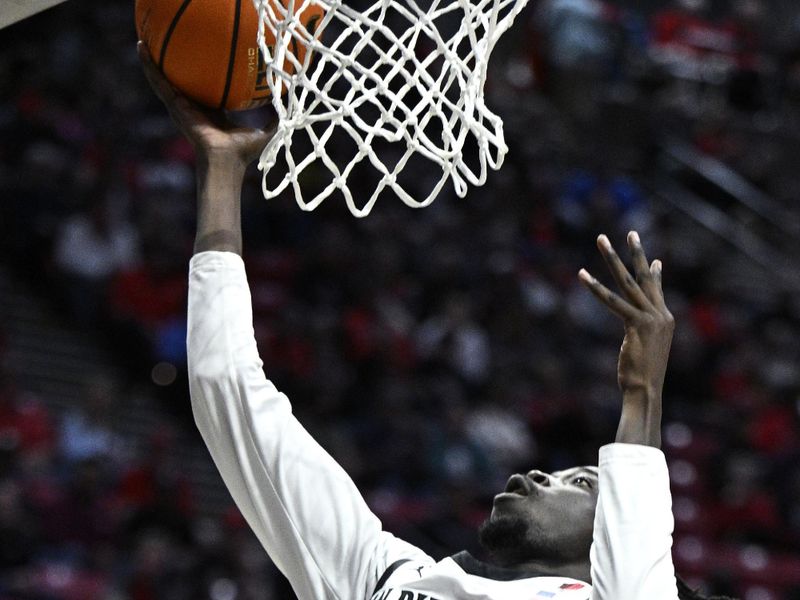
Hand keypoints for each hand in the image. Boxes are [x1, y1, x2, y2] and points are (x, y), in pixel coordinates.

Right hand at [137, 41, 273, 171]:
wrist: (226, 160)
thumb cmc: (244, 152)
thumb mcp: (266, 131)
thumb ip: (277, 119)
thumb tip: (291, 106)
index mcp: (213, 113)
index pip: (205, 91)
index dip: (202, 78)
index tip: (202, 63)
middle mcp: (194, 108)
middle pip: (182, 82)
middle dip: (174, 66)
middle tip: (167, 46)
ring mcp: (182, 107)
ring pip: (164, 80)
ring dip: (153, 62)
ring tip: (143, 42)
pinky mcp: (175, 106)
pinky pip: (160, 83)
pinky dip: (150, 68)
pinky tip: (142, 50)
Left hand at [578, 231, 673, 446]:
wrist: (646, 391)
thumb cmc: (642, 377)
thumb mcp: (646, 350)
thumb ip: (644, 335)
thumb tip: (638, 332)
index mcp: (665, 321)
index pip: (657, 290)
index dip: (654, 273)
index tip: (654, 259)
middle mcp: (661, 315)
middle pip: (645, 277)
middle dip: (636, 253)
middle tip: (630, 232)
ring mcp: (651, 318)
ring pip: (628, 282)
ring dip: (613, 259)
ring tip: (602, 240)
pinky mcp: (637, 325)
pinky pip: (612, 301)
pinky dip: (595, 287)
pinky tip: (582, 275)